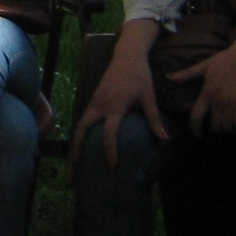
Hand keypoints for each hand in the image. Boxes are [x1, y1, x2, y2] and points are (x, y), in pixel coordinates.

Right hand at [78, 23, 167, 164]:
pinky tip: (79, 153)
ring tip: (71, 171)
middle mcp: (98, 106)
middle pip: (80, 134)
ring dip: (72, 151)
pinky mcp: (91, 102)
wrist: (126, 55)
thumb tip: (164, 140)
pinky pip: (81, 124)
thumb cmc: (140, 76)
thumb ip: (153, 119)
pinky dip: (78, 140)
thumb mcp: (149, 97)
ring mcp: (92, 104)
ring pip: (77, 130)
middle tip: (72, 180)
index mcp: (115, 106)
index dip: (110, 150)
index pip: (109, 133)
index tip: (112, 166)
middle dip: (74, 156)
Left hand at [168, 20, 235, 135]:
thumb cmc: (226, 59)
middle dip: (215, 130)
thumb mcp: (204, 65)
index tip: (197, 136)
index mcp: (206, 91)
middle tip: (218, 129)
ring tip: (229, 128)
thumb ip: (187, 74)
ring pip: (226, 125)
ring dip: (227, 129)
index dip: (195, 129)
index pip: (196, 115)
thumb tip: (168, 77)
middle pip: (214, 124)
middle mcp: (217, 99)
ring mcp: (230, 101)